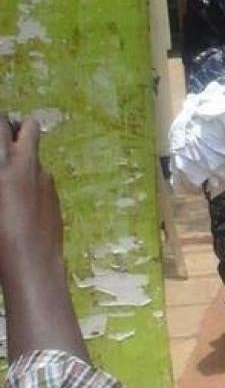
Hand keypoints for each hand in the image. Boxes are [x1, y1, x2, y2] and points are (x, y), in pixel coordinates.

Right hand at [0, 115, 63, 285]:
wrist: (31, 262)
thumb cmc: (0, 234)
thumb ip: (1, 174)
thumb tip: (4, 167)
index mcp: (5, 164)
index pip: (1, 125)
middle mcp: (29, 165)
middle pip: (31, 127)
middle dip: (21, 129)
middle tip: (9, 142)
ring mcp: (46, 180)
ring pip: (36, 159)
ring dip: (25, 163)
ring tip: (11, 187)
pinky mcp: (56, 197)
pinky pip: (42, 182)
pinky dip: (32, 185)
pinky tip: (23, 208)